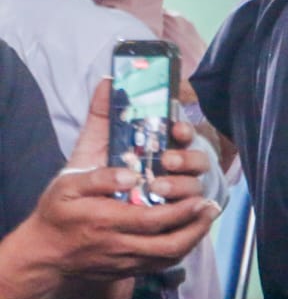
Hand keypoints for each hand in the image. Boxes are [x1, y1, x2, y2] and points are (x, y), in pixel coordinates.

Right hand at [21, 168, 217, 282]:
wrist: (44, 255)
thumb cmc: (55, 215)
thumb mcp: (66, 187)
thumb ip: (99, 178)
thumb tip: (131, 175)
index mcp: (105, 222)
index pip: (153, 220)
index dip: (181, 211)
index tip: (199, 197)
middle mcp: (119, 246)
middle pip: (169, 245)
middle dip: (196, 227)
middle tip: (212, 207)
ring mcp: (125, 262)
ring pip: (169, 257)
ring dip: (194, 239)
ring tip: (206, 219)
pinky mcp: (128, 271)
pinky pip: (162, 264)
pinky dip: (180, 250)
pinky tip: (189, 234)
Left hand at [70, 78, 211, 201]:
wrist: (78, 213)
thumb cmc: (93, 174)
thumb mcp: (94, 143)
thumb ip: (102, 113)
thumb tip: (107, 80)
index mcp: (161, 147)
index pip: (183, 135)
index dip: (184, 130)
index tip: (176, 129)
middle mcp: (175, 170)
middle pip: (198, 161)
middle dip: (187, 159)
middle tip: (167, 161)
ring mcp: (178, 195)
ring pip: (196, 188)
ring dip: (182, 186)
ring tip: (158, 187)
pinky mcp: (176, 218)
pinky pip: (192, 215)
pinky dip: (187, 212)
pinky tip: (174, 213)